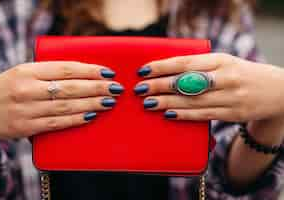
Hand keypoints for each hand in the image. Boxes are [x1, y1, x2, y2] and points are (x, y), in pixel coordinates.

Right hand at [0, 62, 122, 138]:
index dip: (90, 70)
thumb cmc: (7, 87)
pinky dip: (76, 119)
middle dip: (97, 88)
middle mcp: (27, 88)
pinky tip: (91, 115)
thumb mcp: (24, 72)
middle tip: (116, 88)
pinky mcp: (25, 127)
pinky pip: (57, 123)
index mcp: (27, 70)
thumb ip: (49, 72)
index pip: (66, 68)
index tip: (108, 72)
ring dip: (92, 104)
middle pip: (70, 87)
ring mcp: (26, 109)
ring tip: (109, 102)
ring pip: (66, 106)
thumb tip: (84, 75)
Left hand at [135, 53, 283, 121]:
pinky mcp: (232, 114)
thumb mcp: (224, 62)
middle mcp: (226, 77)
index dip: (162, 66)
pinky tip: (168, 114)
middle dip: (159, 85)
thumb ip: (200, 65)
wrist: (277, 91)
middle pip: (186, 82)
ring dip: (167, 102)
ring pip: (192, 101)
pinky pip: (203, 115)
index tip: (144, 70)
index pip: (186, 62)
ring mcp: (230, 97)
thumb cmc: (242, 73)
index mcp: (221, 60)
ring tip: (148, 103)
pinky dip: (184, 115)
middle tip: (140, 89)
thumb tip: (167, 72)